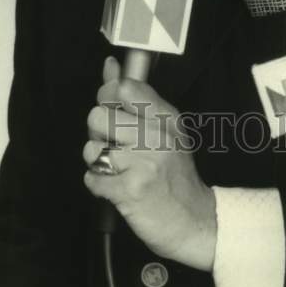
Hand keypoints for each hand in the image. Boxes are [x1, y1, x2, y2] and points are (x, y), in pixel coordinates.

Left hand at [83, 56, 216, 271]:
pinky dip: (98, 184)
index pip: (124, 88)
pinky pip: (92, 178)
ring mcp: (143, 163)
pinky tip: (116, 186)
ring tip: (118, 169)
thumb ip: (135, 98)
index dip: (108, 96)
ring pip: (91, 148)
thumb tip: (110, 67)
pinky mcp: (130, 191)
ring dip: (98, 162)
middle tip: (115, 145)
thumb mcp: (164, 129)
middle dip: (99, 133)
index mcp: (166, 117)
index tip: (112, 108)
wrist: (194, 220)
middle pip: (98, 116)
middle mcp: (156, 136)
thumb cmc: (174, 174)